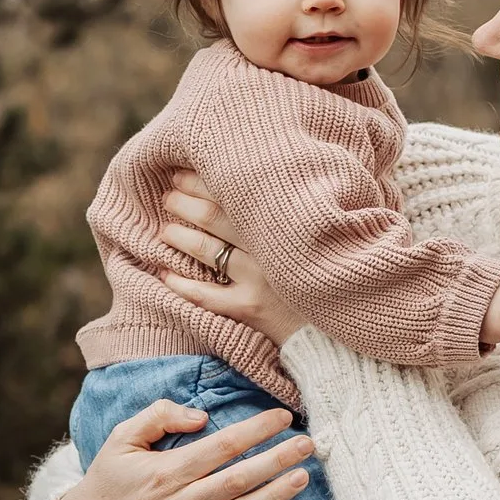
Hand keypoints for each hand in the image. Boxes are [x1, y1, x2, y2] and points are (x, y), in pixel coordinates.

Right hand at [48, 397, 315, 499]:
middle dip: (276, 460)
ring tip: (303, 478)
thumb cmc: (108, 480)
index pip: (221, 447)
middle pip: (238, 479)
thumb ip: (159, 416)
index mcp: (165, 471)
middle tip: (308, 444)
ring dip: (274, 497)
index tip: (282, 416)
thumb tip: (202, 417)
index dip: (255, 430)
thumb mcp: (121, 438)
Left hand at [156, 171, 307, 344]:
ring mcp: (258, 279)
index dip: (201, 182)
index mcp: (283, 223)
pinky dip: (180, 283)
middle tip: (167, 196)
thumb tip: (246, 189)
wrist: (335, 325)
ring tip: (164, 231)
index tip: (180, 174)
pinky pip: (204, 294)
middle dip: (184, 203)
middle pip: (215, 217)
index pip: (234, 194)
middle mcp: (268, 248)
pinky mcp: (249, 309)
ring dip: (179, 237)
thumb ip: (285, 213)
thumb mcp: (311, 235)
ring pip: (208, 251)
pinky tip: (164, 273)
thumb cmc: (324, 271)